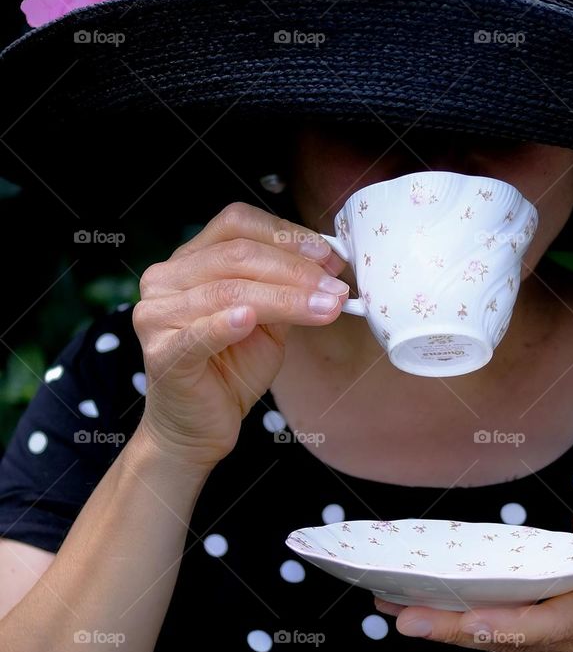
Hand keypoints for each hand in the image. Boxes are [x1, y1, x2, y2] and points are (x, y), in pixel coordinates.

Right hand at [133, 201, 349, 469]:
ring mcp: (157, 315)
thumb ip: (286, 288)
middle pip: (236, 255)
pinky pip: (198, 332)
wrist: (199, 427)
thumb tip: (330, 263)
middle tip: (336, 287)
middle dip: (295, 270)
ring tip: (326, 307)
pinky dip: (226, 323)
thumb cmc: (230, 369)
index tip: (329, 256)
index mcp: (190, 259)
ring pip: (228, 291)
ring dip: (285, 297)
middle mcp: (166, 278)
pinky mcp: (161, 353)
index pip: (236, 224)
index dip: (286, 235)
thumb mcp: (268, 320)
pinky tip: (252, 320)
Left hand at [374, 509, 572, 651]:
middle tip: (386, 607)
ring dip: (441, 624)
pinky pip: (496, 638)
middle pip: (494, 638)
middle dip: (440, 625)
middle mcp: (564, 648)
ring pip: (489, 642)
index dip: (482, 623)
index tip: (436, 616)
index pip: (528, 627)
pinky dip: (461, 623)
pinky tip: (426, 603)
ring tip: (386, 600)